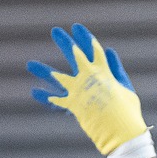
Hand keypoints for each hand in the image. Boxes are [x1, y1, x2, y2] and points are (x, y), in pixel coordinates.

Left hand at [27, 24, 148, 155]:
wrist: (120, 130)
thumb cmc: (127, 110)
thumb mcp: (125, 87)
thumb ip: (116, 69)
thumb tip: (110, 51)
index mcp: (104, 70)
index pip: (93, 49)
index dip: (85, 37)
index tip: (76, 27)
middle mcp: (88, 76)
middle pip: (74, 54)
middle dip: (64, 42)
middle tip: (55, 31)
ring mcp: (78, 90)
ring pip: (57, 77)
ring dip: (43, 70)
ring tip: (30, 64)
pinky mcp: (72, 104)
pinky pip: (56, 101)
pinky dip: (46, 97)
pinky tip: (35, 91)